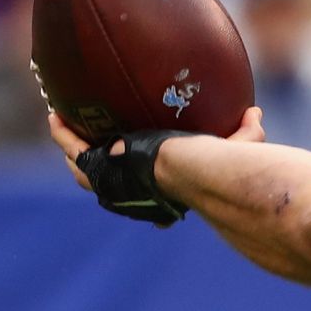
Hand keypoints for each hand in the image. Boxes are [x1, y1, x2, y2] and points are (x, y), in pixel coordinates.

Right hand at [48, 106, 265, 191]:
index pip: (150, 196)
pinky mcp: (96, 164)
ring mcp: (110, 182)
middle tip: (94, 150)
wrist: (192, 170)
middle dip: (99, 168)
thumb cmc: (217, 165)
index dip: (145, 190)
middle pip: (108, 183)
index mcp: (163, 194)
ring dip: (73, 149)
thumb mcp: (234, 147)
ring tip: (63, 128)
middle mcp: (133, 194)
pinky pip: (71, 146)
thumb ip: (246, 132)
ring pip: (82, 167)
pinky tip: (55, 115)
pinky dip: (62, 132)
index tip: (147, 180)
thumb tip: (256, 113)